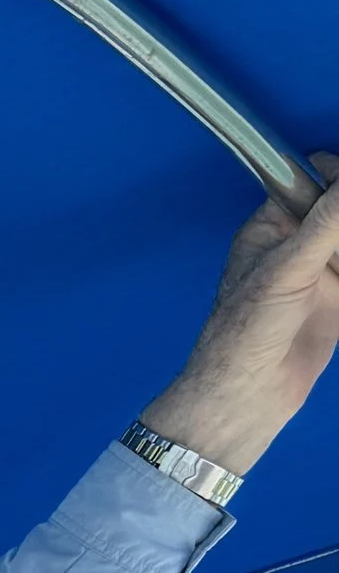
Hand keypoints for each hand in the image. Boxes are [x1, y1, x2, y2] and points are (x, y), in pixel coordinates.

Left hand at [141, 156, 338, 474]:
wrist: (248, 394)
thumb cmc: (244, 331)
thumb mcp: (286, 268)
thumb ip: (326, 223)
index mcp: (272, 226)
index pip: (315, 181)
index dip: (338, 177)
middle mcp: (298, 243)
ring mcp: (321, 270)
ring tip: (338, 274)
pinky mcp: (338, 297)